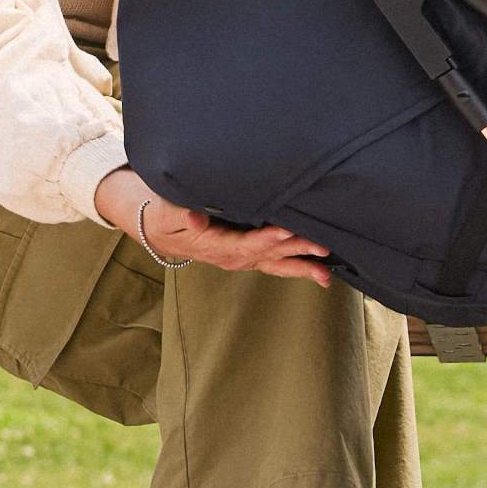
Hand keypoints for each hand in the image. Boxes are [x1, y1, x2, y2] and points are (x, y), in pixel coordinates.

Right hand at [94, 167, 331, 285]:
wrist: (159, 228)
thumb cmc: (164, 216)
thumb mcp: (165, 212)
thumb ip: (180, 214)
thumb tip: (194, 216)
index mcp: (216, 246)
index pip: (246, 244)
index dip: (268, 238)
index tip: (288, 229)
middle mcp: (233, 256)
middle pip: (269, 255)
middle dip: (296, 251)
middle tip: (323, 247)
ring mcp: (243, 257)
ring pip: (276, 263)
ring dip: (302, 267)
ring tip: (327, 274)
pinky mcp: (249, 253)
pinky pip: (275, 261)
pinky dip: (297, 264)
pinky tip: (319, 269)